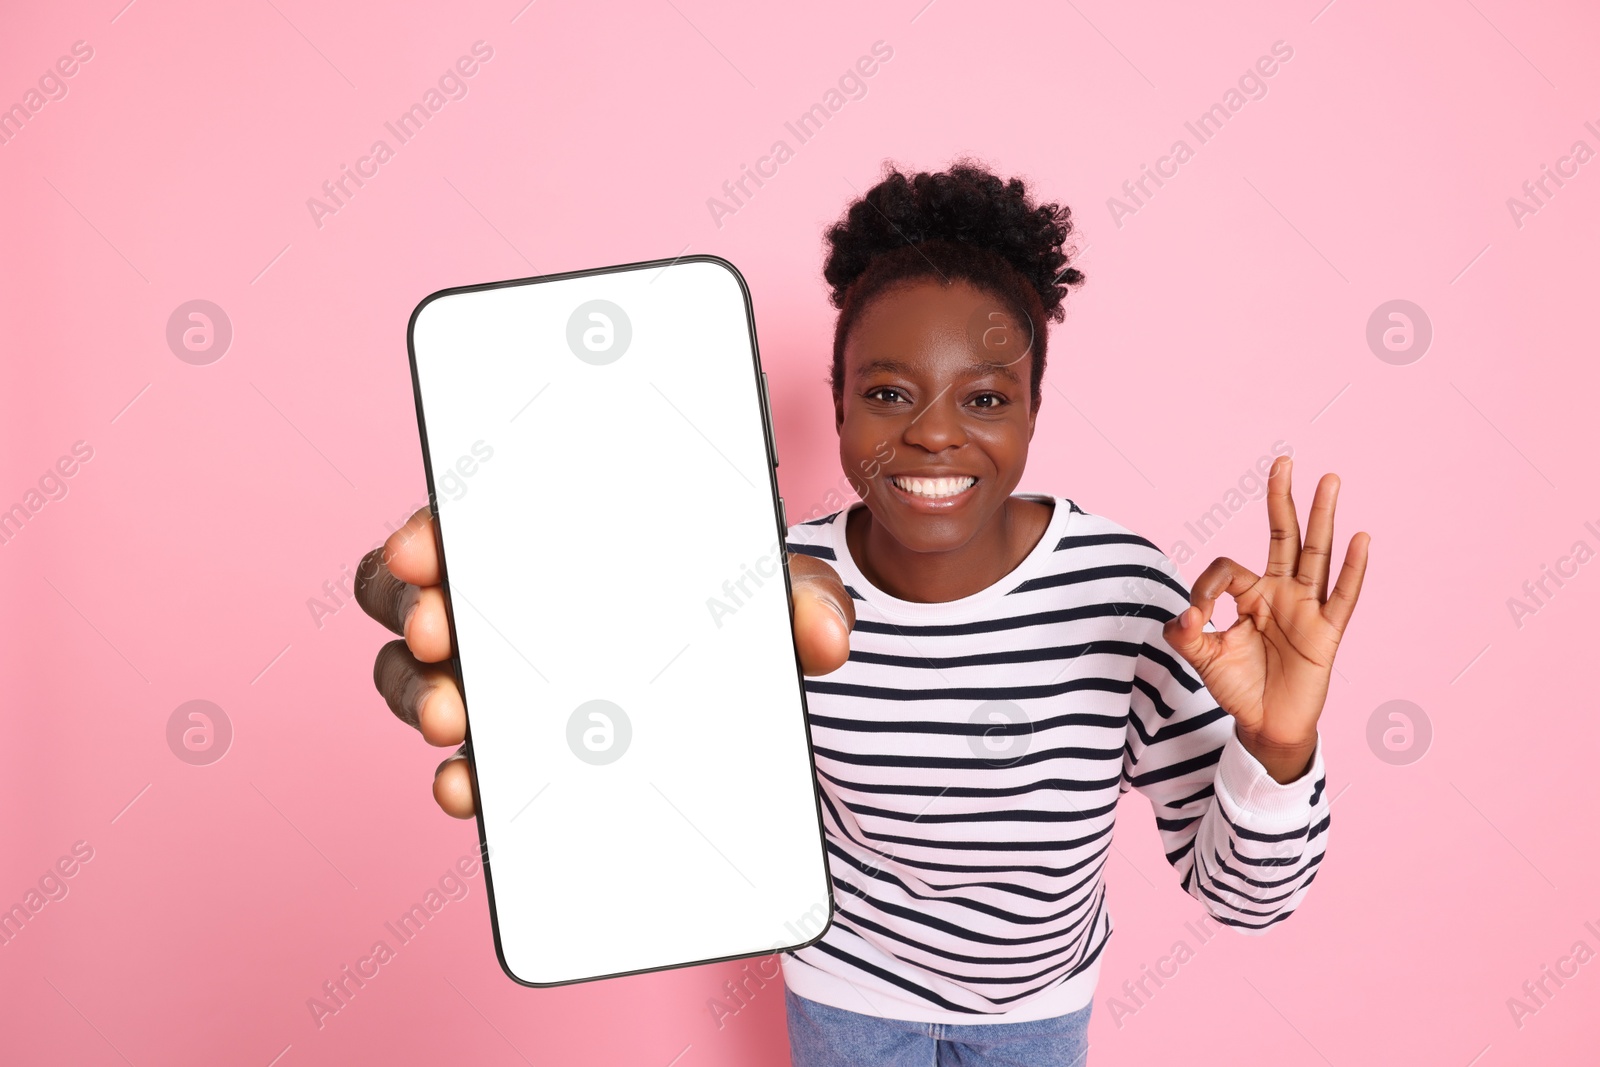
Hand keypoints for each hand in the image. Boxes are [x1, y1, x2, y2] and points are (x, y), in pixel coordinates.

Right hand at [356, 506, 855, 817]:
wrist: (747, 696)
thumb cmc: (734, 612)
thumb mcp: (775, 594)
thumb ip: (804, 601)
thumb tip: (825, 639)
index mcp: (551, 541)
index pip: (463, 521)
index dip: (429, 528)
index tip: (425, 545)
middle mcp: (505, 605)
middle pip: (416, 596)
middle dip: (417, 609)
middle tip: (444, 630)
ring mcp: (499, 682)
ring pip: (416, 677)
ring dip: (421, 693)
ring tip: (453, 716)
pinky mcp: (510, 752)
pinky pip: (461, 761)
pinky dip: (458, 776)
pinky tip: (468, 790)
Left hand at [1162, 457, 1370, 783]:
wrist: (1264, 726)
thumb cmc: (1237, 686)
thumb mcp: (1201, 658)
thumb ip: (1185, 634)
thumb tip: (1183, 614)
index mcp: (1250, 594)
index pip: (1229, 567)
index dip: (1206, 585)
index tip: (1194, 615)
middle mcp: (1281, 593)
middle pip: (1283, 536)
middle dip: (1282, 499)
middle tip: (1284, 460)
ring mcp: (1306, 610)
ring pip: (1316, 554)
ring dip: (1322, 516)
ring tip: (1329, 479)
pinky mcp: (1326, 633)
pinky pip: (1343, 596)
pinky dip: (1353, 568)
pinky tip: (1362, 537)